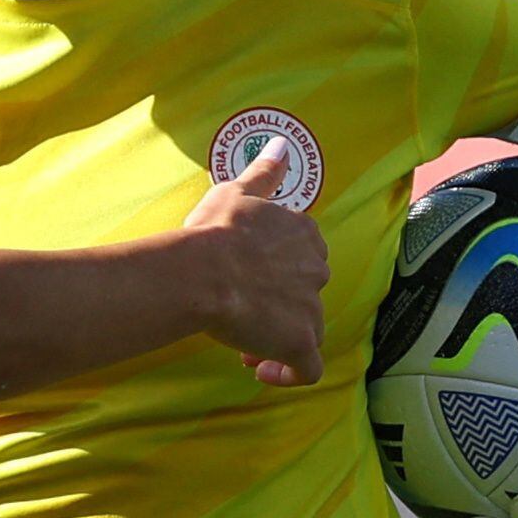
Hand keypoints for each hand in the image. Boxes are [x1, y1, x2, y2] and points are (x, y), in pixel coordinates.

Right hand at [182, 137, 328, 385]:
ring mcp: (310, 308)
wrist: (201, 273)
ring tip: (244, 343)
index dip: (276, 271)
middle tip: (241, 311)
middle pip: (307, 293)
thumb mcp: (237, 191)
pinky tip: (263, 371)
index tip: (248, 279)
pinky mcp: (299, 342)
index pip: (303, 256)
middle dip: (278, 306)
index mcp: (303, 234)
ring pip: (308, 330)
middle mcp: (316, 269)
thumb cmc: (213, 231)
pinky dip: (289, 373)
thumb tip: (283, 143)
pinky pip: (306, 369)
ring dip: (278, 337)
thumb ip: (264, 173)